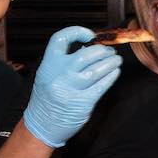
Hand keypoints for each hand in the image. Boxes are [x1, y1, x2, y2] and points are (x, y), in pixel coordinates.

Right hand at [22, 26, 121, 147]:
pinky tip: (115, 72)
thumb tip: (89, 48)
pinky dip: (111, 77)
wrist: (41, 125)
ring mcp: (71, 89)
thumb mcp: (48, 75)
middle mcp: (59, 75)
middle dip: (102, 51)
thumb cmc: (47, 99)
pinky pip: (101, 86)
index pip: (61, 38)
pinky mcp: (82, 102)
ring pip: (96, 69)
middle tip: (110, 52)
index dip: (77, 32)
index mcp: (48, 64)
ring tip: (116, 60)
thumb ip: (64, 62)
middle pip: (85, 54)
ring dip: (110, 62)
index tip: (90, 35)